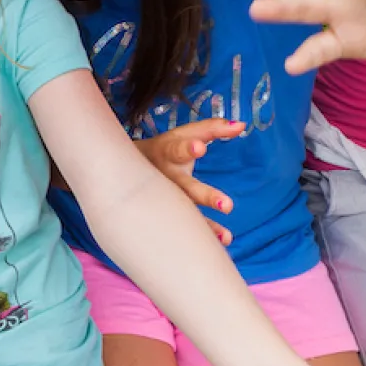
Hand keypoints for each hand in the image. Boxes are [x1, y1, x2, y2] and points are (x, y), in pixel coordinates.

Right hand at [135, 121, 242, 243]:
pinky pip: (188, 225)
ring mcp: (166, 199)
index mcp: (166, 152)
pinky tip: (224, 239)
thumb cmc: (165, 148)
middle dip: (204, 195)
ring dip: (206, 225)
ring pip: (185, 212)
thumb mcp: (183, 134)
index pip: (178, 149)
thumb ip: (212, 129)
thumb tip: (241, 125)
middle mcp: (165, 178)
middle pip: (184, 187)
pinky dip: (206, 233)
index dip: (188, 148)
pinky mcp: (171, 214)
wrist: (123, 170)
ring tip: (227, 236)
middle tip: (228, 205)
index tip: (201, 147)